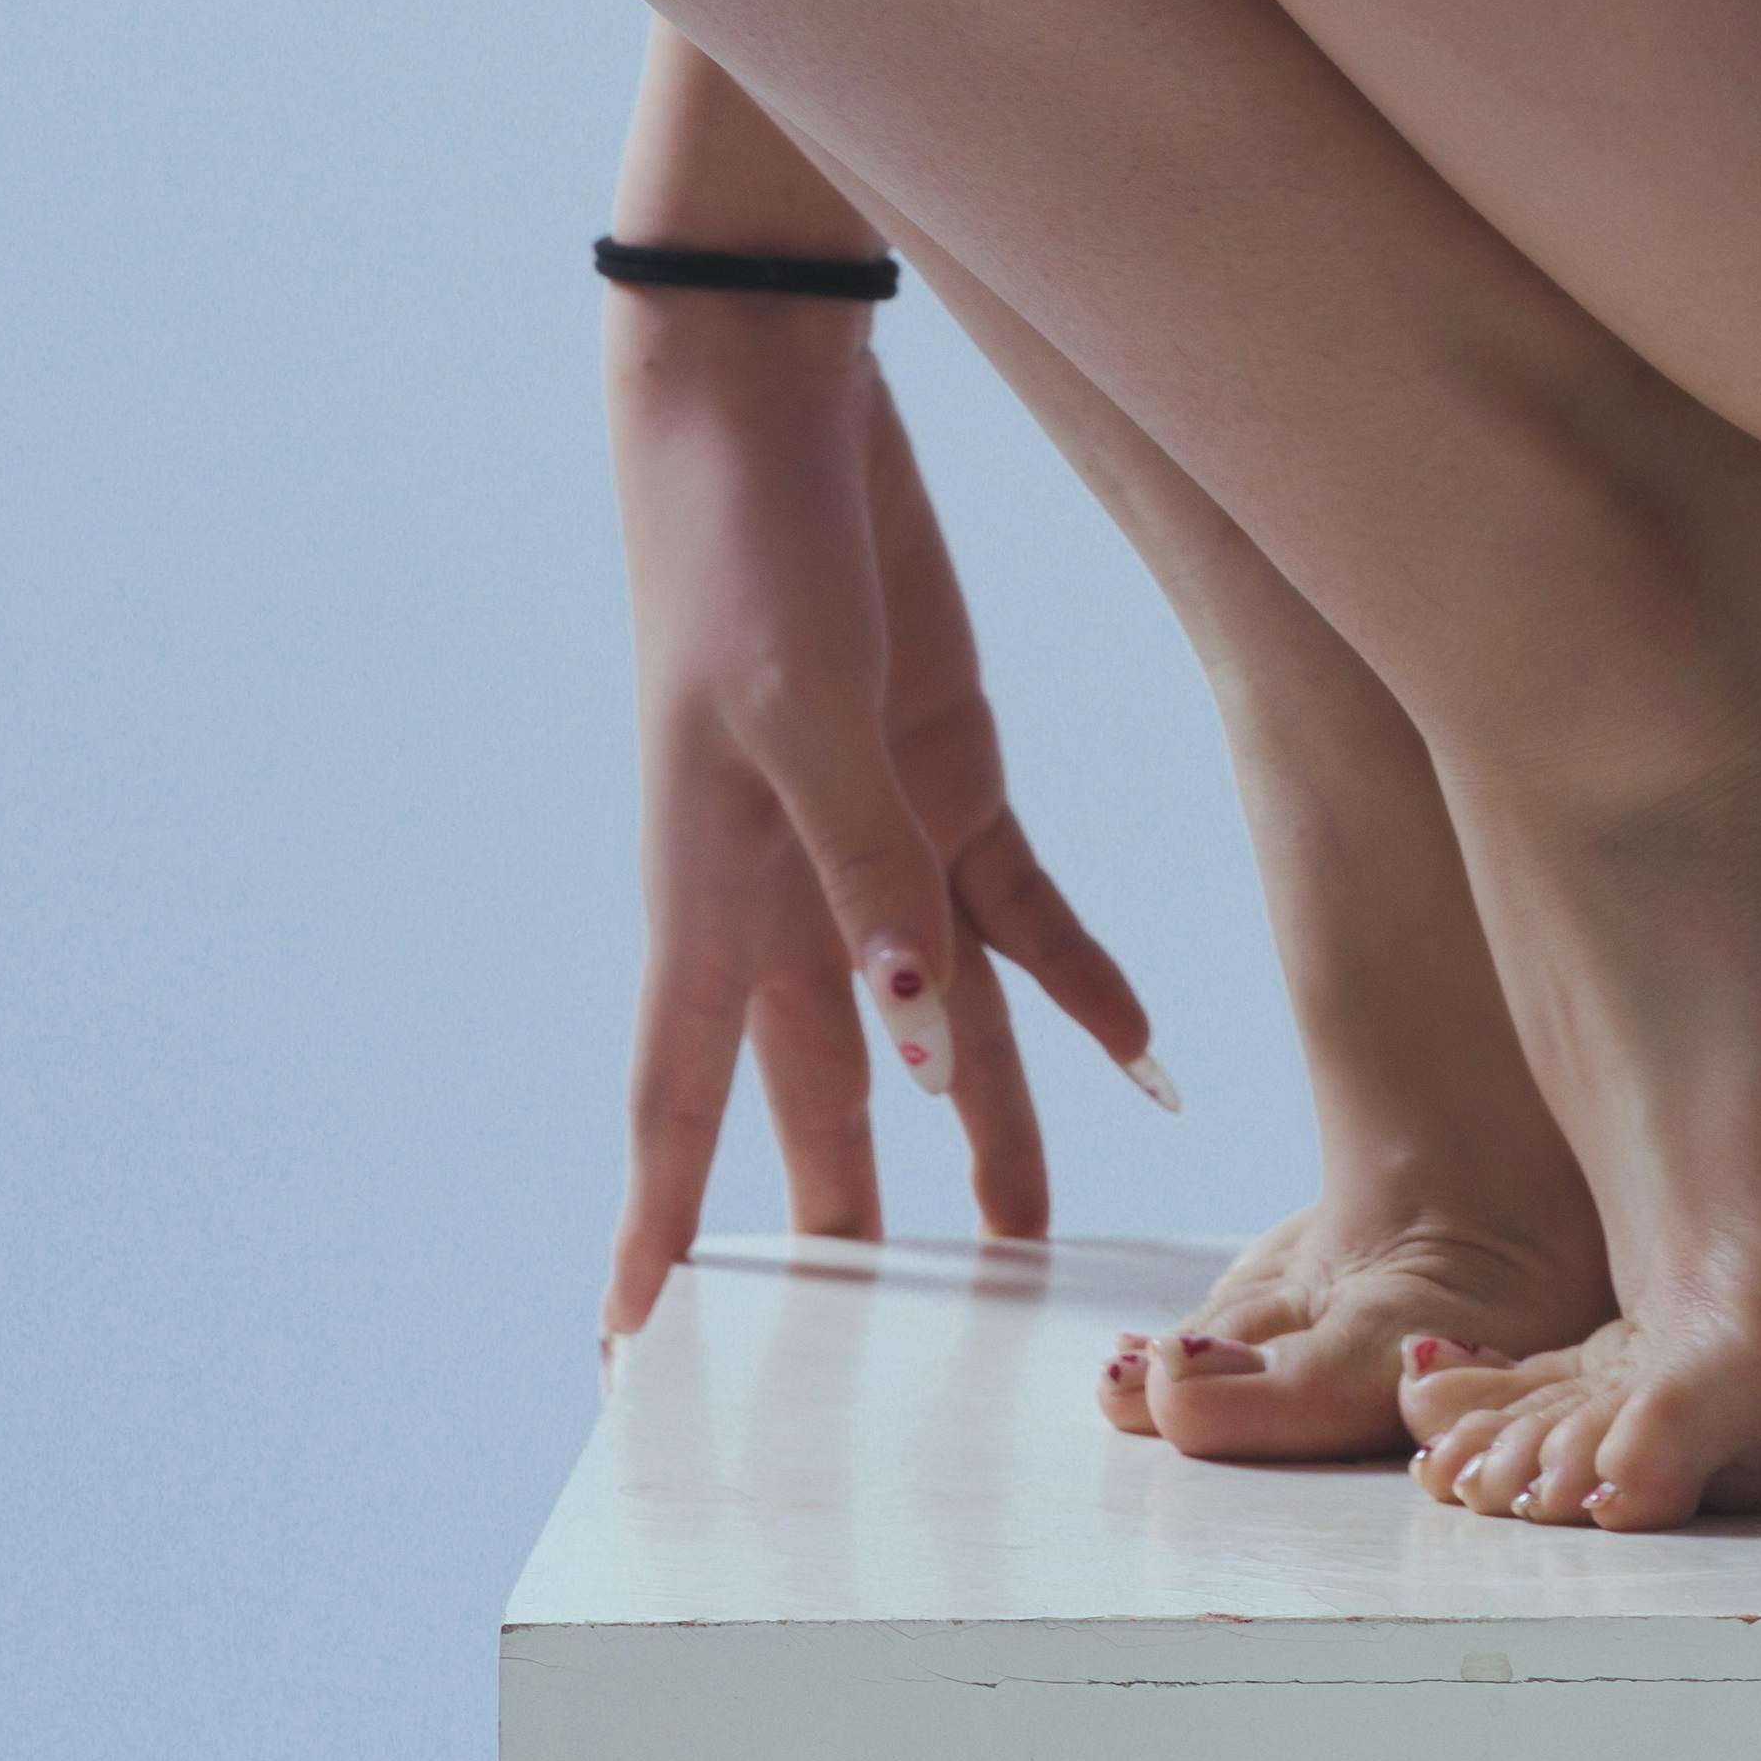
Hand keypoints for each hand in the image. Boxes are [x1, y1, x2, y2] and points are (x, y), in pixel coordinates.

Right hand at [597, 284, 1167, 1347]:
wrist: (771, 395)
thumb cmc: (741, 547)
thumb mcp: (799, 711)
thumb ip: (867, 879)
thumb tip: (919, 1052)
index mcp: (708, 892)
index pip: (674, 1104)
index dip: (656, 1231)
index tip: (627, 1351)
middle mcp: (791, 891)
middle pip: (827, 1093)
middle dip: (845, 1222)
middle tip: (871, 1365)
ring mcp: (877, 837)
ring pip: (943, 1026)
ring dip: (989, 1124)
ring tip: (1026, 1250)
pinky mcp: (951, 774)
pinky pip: (1022, 914)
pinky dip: (1077, 984)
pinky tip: (1134, 1053)